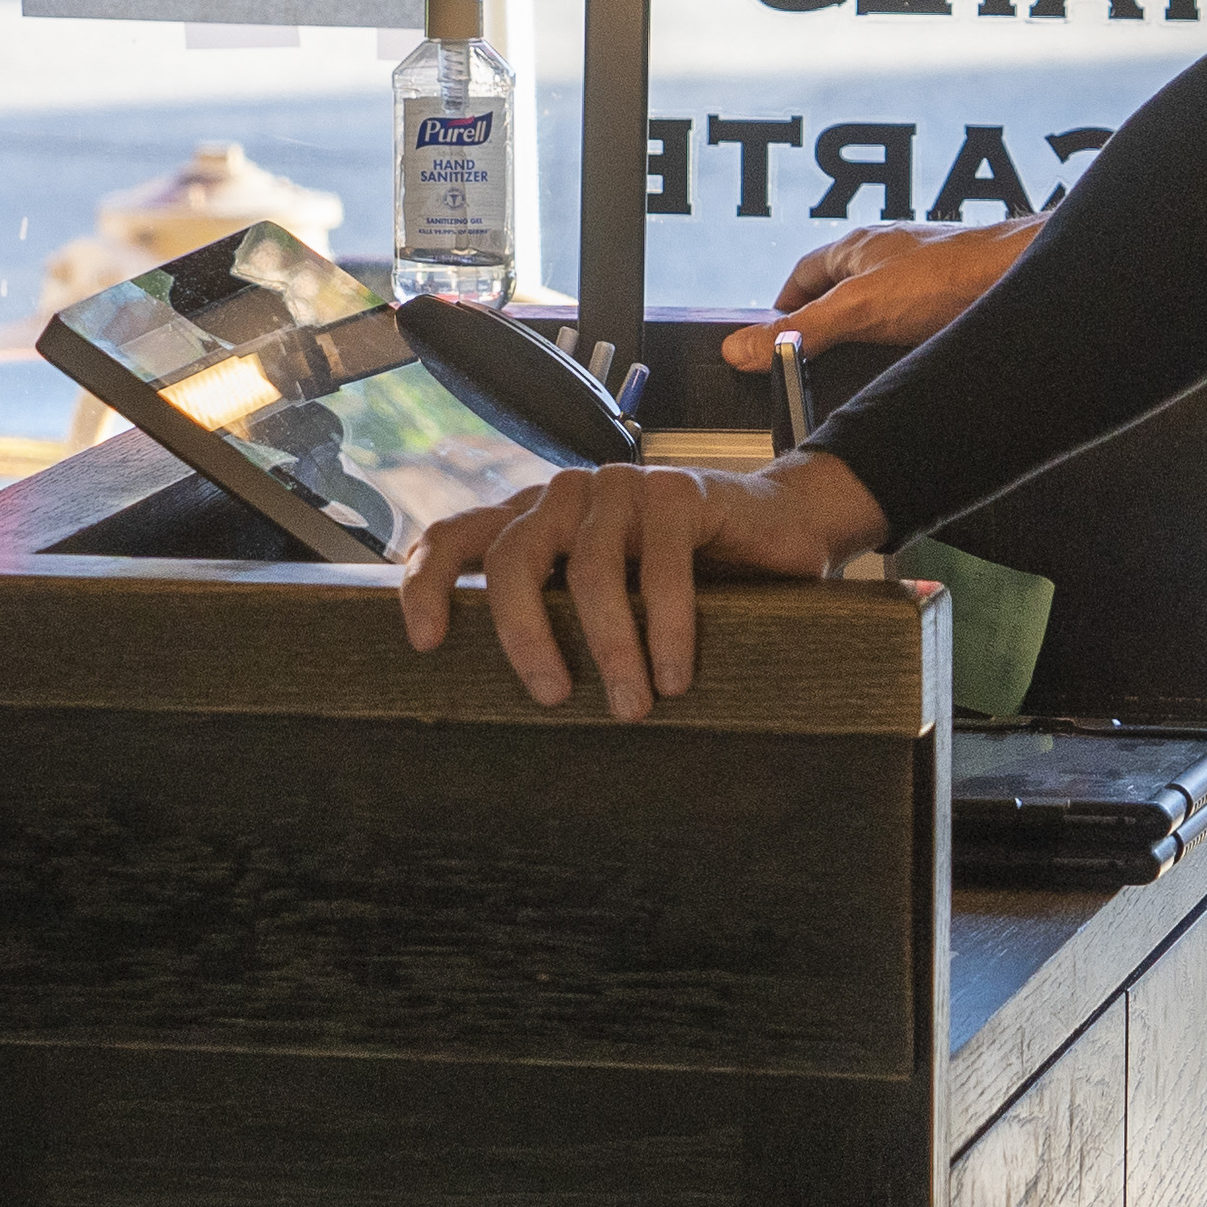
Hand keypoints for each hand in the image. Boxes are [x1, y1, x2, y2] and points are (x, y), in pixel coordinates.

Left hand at [396, 453, 890, 720]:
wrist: (781, 532)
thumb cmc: (686, 583)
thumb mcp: (612, 605)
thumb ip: (561, 627)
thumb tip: (501, 719)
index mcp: (533, 520)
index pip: (456, 538)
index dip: (427, 584)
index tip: (425, 645)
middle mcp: (566, 495)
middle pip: (513, 557)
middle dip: (525, 634)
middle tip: (552, 697)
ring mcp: (621, 486)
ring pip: (591, 569)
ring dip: (611, 648)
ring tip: (632, 707)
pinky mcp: (678, 491)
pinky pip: (663, 566)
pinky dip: (667, 627)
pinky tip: (676, 674)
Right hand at [716, 219, 1039, 371]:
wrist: (1019, 275)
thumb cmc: (948, 274)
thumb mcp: (857, 310)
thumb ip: (801, 331)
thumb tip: (741, 348)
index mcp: (856, 248)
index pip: (803, 273)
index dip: (784, 304)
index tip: (772, 333)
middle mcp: (888, 255)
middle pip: (841, 288)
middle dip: (825, 319)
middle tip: (811, 353)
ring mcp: (922, 273)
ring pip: (880, 303)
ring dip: (867, 329)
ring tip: (859, 360)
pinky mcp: (951, 295)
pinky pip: (915, 318)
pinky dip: (903, 338)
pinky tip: (910, 357)